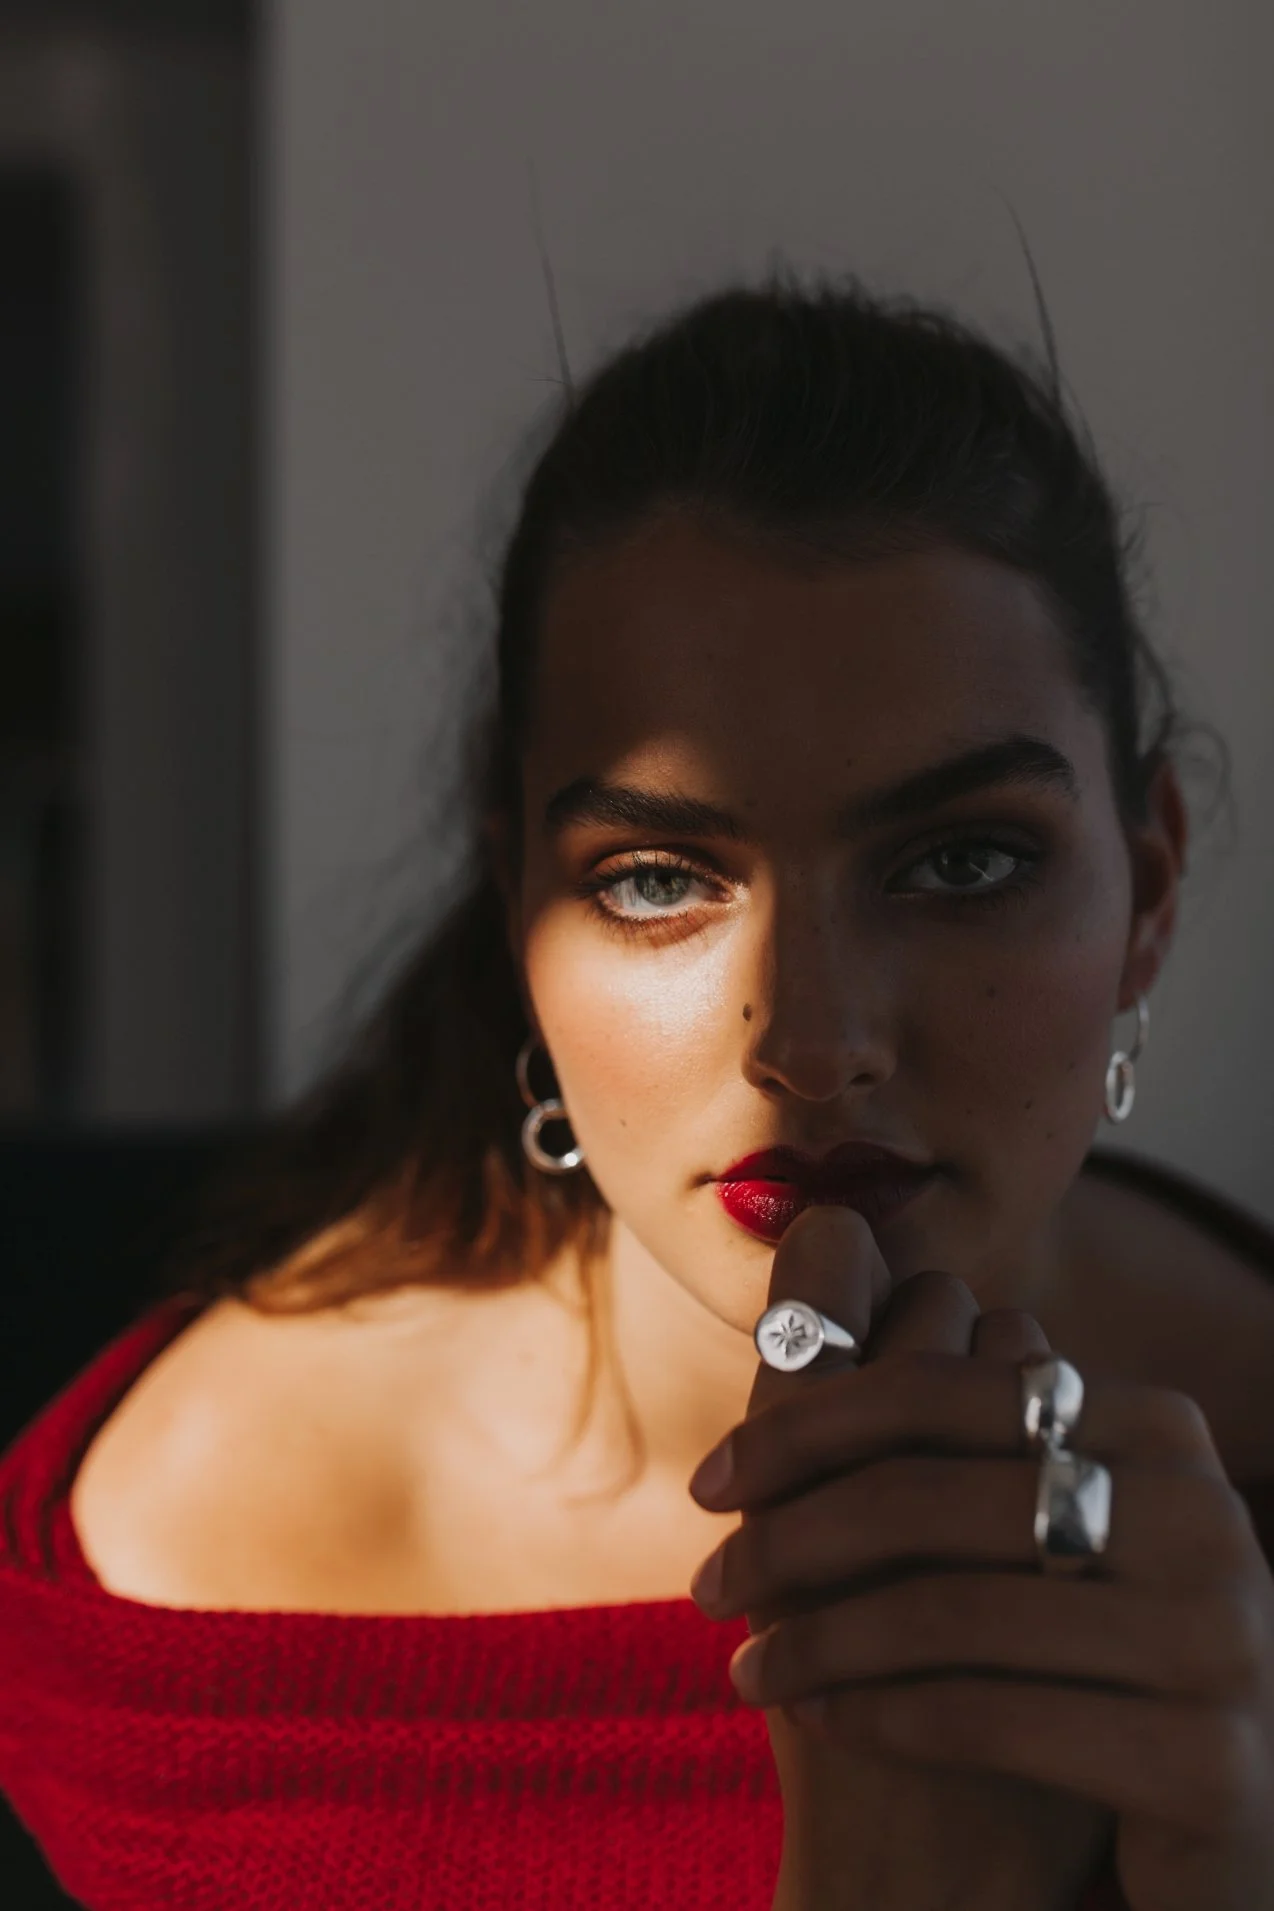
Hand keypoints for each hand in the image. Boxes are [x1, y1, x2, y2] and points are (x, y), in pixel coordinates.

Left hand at [689, 1207, 1273, 1910]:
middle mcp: (1202, 1514)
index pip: (940, 1390)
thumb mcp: (1015, 1516)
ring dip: (815, 1640)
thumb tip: (821, 1234)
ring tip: (748, 1669)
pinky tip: (820, 1720)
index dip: (804, 1428)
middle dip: (790, 1537)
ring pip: (948, 1610)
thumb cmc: (1066, 1647)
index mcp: (1151, 1428)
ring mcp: (1219, 1636)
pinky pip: (994, 1717)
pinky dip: (880, 1715)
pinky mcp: (1211, 1761)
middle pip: (931, 1495)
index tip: (711, 1483)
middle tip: (708, 1584)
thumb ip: (940, 1396)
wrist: (1204, 1824)